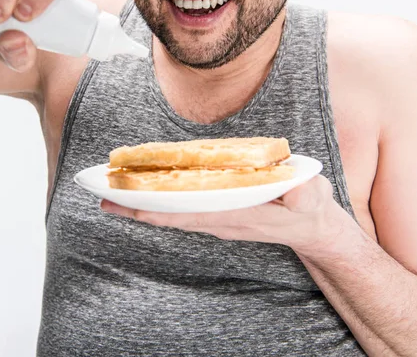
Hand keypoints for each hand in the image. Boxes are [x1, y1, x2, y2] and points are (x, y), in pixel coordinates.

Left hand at [101, 175, 353, 253]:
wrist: (312, 227)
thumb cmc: (310, 210)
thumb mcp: (313, 199)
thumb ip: (306, 194)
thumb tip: (299, 191)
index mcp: (236, 214)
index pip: (188, 213)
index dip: (158, 209)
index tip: (128, 205)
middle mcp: (221, 218)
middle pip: (172, 215)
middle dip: (137, 208)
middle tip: (102, 196)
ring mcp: (218, 217)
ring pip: (174, 212)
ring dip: (143, 205)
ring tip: (113, 195)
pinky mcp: (219, 212)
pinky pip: (183, 208)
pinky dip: (161, 202)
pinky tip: (147, 193)